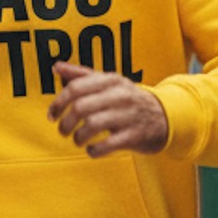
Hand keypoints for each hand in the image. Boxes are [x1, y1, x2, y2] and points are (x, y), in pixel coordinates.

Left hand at [47, 62, 168, 156]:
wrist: (165, 117)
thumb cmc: (129, 100)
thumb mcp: (109, 82)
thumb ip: (82, 75)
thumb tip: (56, 67)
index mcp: (110, 80)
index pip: (76, 88)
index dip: (58, 103)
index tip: (52, 115)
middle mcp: (120, 95)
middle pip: (81, 107)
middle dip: (66, 123)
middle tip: (63, 131)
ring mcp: (128, 116)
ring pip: (92, 125)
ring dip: (78, 137)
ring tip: (78, 140)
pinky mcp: (134, 136)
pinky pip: (107, 145)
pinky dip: (94, 150)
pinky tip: (92, 149)